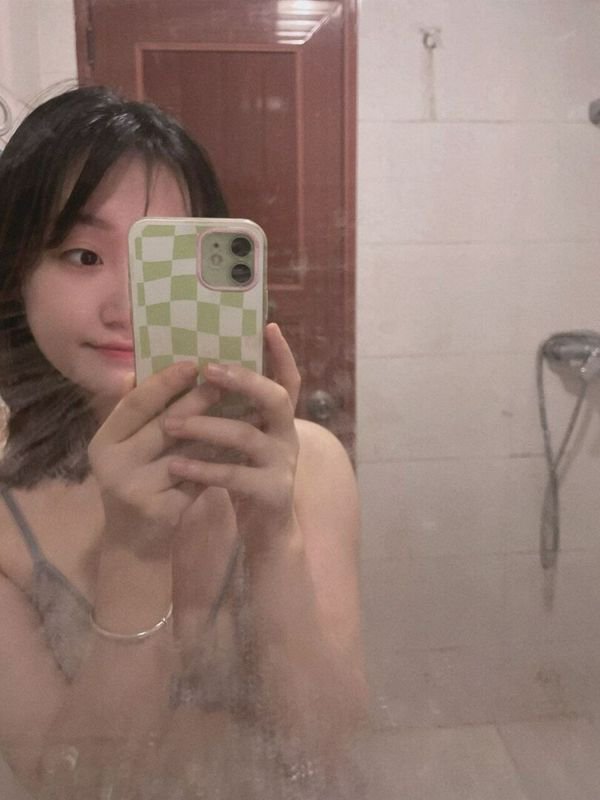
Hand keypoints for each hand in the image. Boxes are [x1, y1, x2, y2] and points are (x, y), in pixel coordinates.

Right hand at [88, 361, 221, 555]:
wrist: (134, 543)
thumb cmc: (138, 482)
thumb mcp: (130, 449)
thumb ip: (145, 416)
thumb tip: (174, 367)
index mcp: (103, 442)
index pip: (134, 404)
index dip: (163, 382)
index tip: (191, 364)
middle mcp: (113, 464)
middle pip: (163, 425)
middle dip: (197, 401)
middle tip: (225, 382)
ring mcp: (136, 489)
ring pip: (186, 451)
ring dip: (217, 429)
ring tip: (242, 409)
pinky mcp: (161, 509)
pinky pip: (199, 477)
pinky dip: (220, 460)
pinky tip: (240, 446)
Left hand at [163, 323, 300, 542]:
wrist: (267, 531)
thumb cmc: (245, 477)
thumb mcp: (241, 442)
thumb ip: (230, 413)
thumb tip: (191, 374)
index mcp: (280, 421)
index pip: (289, 380)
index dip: (283, 354)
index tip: (269, 326)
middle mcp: (288, 436)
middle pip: (275, 398)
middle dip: (243, 380)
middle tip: (207, 369)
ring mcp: (282, 464)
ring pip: (247, 436)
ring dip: (206, 426)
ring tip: (170, 424)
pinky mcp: (271, 492)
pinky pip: (235, 475)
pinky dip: (203, 468)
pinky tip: (175, 465)